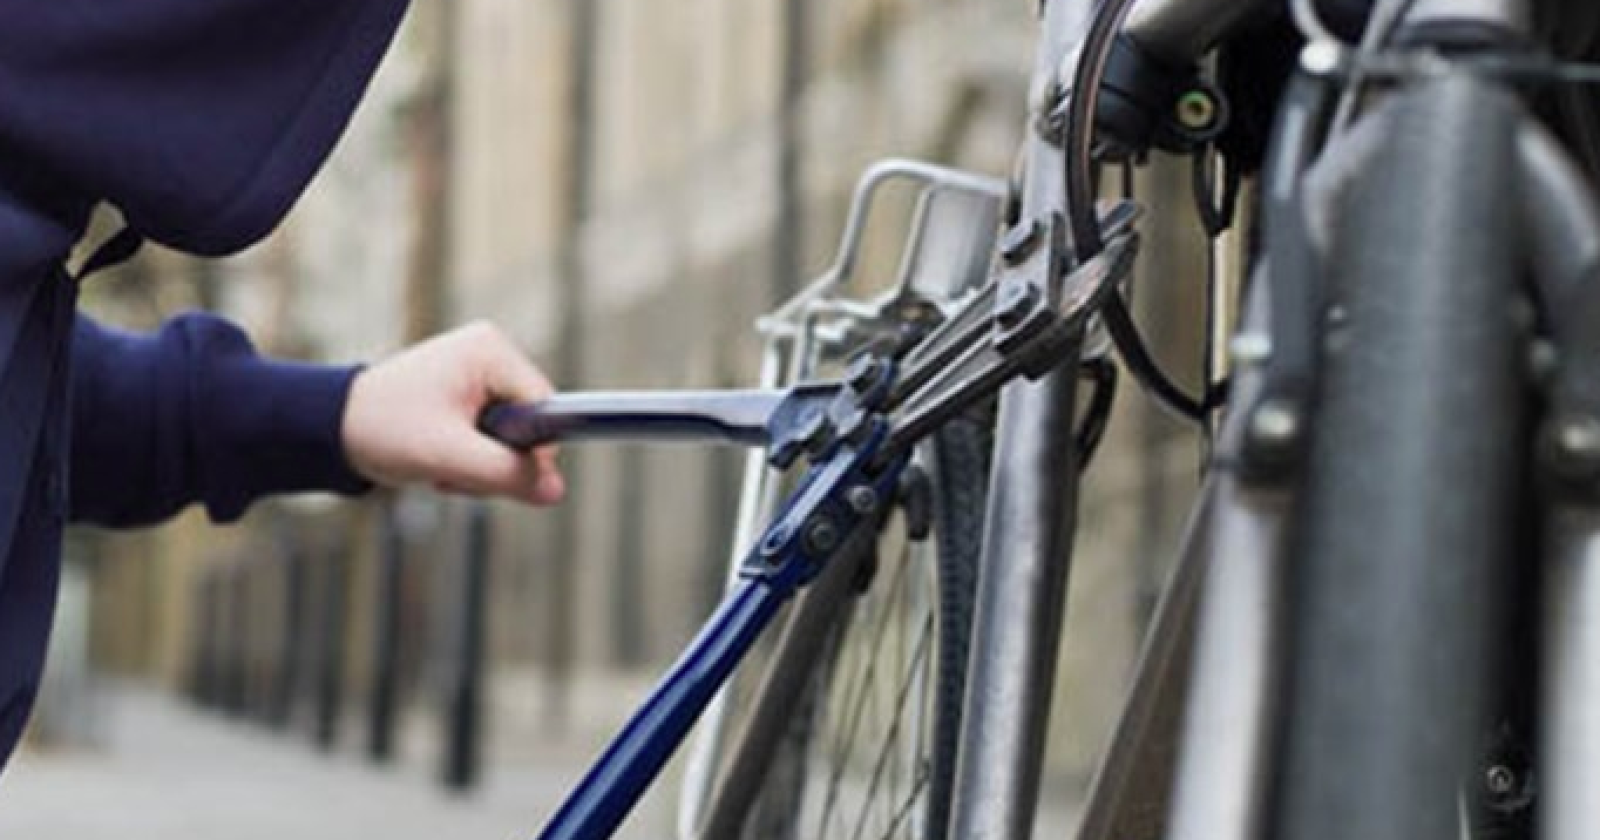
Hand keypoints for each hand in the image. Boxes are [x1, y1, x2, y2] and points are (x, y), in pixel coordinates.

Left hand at [341, 321, 564, 504]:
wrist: (333, 428)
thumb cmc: (383, 429)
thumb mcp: (448, 456)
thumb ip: (506, 473)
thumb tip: (556, 492)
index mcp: (490, 350)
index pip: (545, 408)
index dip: (531, 450)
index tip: (495, 473)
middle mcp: (491, 353)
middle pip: (531, 426)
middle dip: (497, 460)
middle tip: (453, 470)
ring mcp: (482, 372)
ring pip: (515, 438)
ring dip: (483, 464)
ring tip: (442, 464)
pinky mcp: (472, 393)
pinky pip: (496, 438)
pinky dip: (474, 459)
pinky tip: (443, 459)